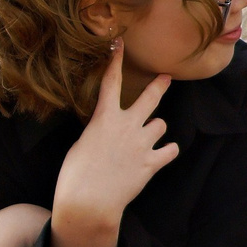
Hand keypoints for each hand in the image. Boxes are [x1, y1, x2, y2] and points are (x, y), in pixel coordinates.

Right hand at [51, 46, 180, 246]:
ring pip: (160, 124)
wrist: (89, 201)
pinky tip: (162, 154)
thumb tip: (107, 129)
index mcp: (104, 119)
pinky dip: (167, 152)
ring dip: (155, 130)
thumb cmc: (76, 175)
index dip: (116, 61)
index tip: (120, 44)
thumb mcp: (81, 144)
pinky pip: (170, 150)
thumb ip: (99, 131)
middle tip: (167, 78)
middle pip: (149, 99)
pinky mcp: (152, 162)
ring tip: (146, 140)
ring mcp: (142, 143)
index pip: (110, 83)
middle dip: (159, 86)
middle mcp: (127, 126)